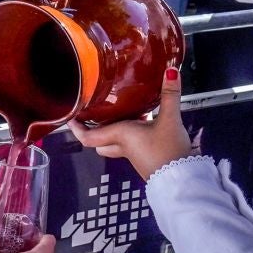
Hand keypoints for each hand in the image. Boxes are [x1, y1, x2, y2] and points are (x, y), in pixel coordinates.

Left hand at [70, 66, 194, 179]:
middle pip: (99, 141)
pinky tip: (146, 122)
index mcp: (121, 135)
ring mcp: (134, 155)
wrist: (182, 180)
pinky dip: (132, 134)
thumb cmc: (169, 152)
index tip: (71, 117)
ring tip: (120, 112)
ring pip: (115, 143)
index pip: (88, 136)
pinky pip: (131, 145)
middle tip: (93, 114)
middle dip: (94, 129)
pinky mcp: (146, 158)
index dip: (76, 128)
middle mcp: (123, 146)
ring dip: (114, 130)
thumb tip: (171, 72)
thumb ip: (170, 95)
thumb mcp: (170, 120)